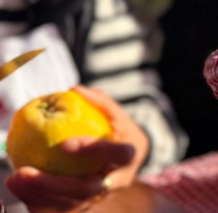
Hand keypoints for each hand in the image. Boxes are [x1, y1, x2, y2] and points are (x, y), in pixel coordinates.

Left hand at [5, 86, 148, 212]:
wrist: (125, 166)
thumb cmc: (119, 133)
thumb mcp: (117, 116)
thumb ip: (100, 103)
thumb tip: (75, 89)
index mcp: (130, 158)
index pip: (118, 154)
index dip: (94, 150)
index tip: (64, 144)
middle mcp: (116, 182)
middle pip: (87, 190)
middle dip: (54, 184)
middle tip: (25, 171)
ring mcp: (100, 197)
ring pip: (69, 204)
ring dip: (39, 194)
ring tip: (15, 178)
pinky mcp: (83, 205)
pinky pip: (58, 209)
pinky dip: (36, 201)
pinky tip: (18, 187)